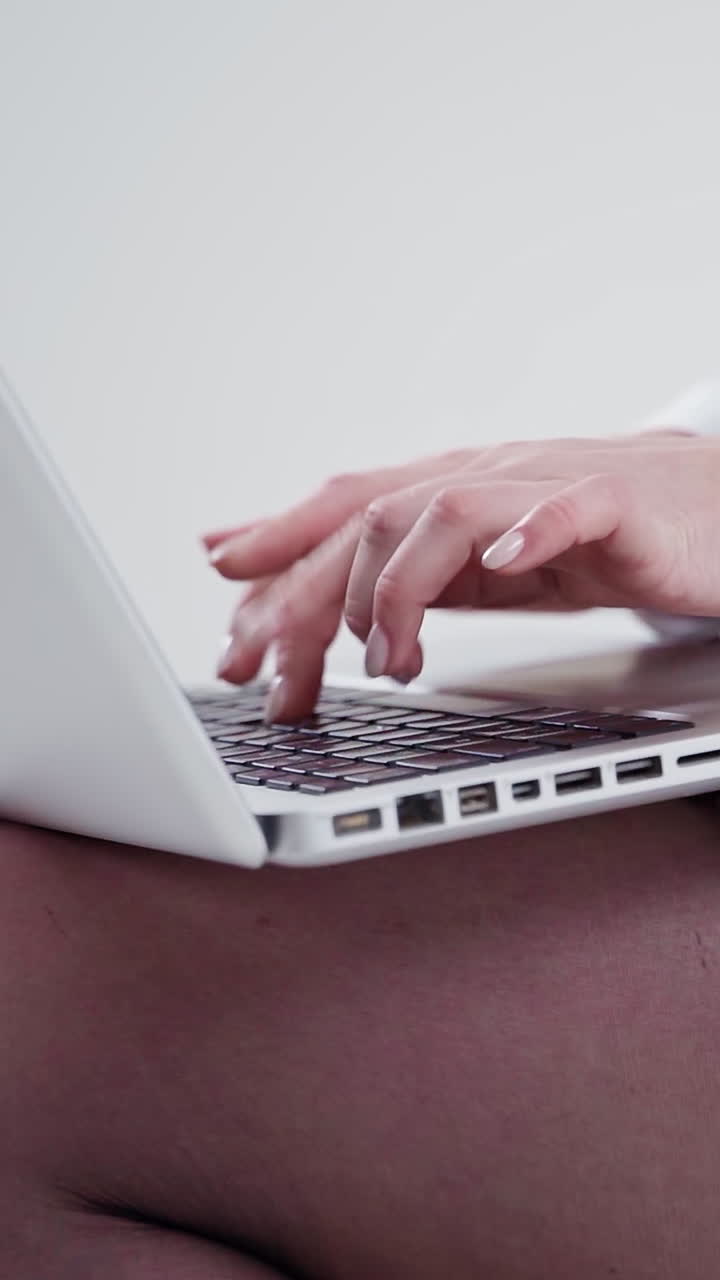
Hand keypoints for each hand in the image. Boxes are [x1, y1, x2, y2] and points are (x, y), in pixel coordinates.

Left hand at [203, 430, 719, 720]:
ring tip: (388, 660)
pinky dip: (528, 535)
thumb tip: (340, 604)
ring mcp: (545, 485)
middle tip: (274, 673)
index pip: (344, 509)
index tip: (223, 595)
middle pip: (370, 518)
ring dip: (397, 592)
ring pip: (444, 510)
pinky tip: (504, 566)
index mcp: (452, 492)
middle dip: (306, 598)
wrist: (715, 510)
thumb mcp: (492, 566)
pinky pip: (567, 509)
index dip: (276, 544)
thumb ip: (420, 575)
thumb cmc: (604, 538)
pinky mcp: (615, 503)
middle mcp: (485, 477)